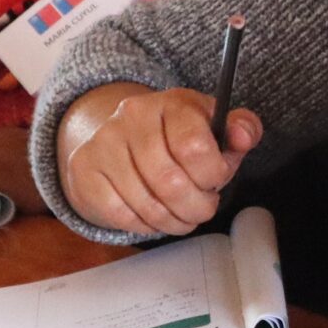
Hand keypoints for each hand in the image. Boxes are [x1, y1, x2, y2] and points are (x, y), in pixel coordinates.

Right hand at [58, 85, 258, 234]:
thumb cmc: (176, 138)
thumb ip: (240, 130)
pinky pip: (120, 214)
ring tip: (183, 216)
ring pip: (146, 204)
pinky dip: (145, 225)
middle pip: (170, 182)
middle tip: (202, 209)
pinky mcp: (84, 168)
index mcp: (171, 102)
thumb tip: (244, 135)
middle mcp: (132, 116)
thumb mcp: (213, 128)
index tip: (215, 180)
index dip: (212, 175)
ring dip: (173, 221)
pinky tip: (154, 216)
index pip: (194, 147)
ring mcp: (103, 142)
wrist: (121, 138)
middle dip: (196, 207)